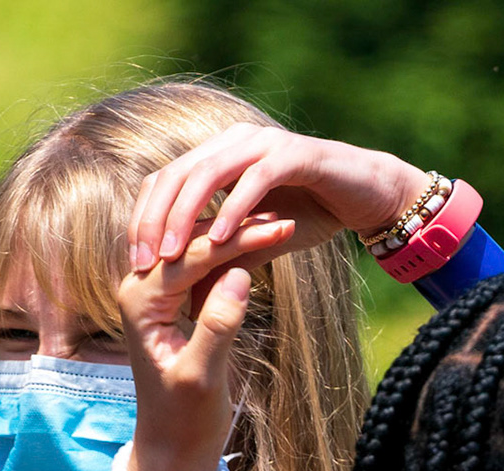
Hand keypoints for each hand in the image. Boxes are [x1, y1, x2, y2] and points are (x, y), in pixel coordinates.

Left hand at [117, 218, 292, 470]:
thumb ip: (218, 325)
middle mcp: (141, 288)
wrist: (171, 447)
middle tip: (287, 220)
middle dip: (241, 231)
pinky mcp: (173, 303)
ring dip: (239, 239)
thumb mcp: (201, 376)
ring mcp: (157, 293)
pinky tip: (264, 246)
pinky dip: (234, 257)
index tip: (283, 228)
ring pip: (201, 251)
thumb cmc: (183, 419)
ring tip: (282, 227)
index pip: (193, 254)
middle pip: (194, 244)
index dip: (239, 239)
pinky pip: (204, 268)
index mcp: (140, 300)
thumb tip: (239, 273)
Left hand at [128, 123, 430, 271]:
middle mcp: (233, 143)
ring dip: (185, 215)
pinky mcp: (293, 154)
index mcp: (217, 156)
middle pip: (174, 174)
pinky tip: (220, 241)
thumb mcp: (257, 242)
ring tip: (171, 255)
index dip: (143, 219)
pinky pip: (254, 179)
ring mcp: (262, 144)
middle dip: (154, 219)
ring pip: (206, 173)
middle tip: (145, 261)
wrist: (368, 195)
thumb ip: (224, 258)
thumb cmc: (311, 215)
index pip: (162, 182)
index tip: (135, 262)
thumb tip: (187, 294)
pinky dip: (234, 209)